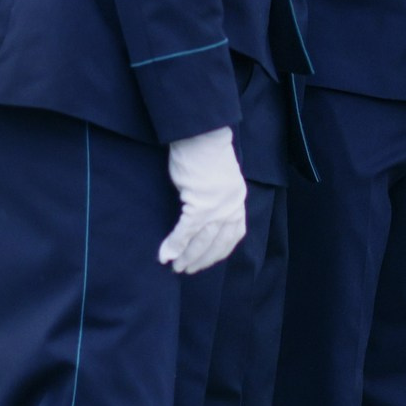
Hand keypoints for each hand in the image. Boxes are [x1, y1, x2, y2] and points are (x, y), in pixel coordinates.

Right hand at [158, 128, 247, 274]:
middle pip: (217, 241)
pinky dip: (177, 244)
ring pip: (203, 239)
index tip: (207, 262)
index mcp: (238, 199)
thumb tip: (201, 220)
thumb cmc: (205, 155)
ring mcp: (218, 205)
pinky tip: (167, 254)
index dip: (219, 251)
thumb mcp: (218, 181)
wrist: (201, 135)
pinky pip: (188, 230)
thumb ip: (215, 200)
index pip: (234, 234)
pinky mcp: (201, 202)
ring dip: (188, 255)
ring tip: (175, 266)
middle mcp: (233, 205)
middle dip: (201, 258)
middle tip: (186, 270)